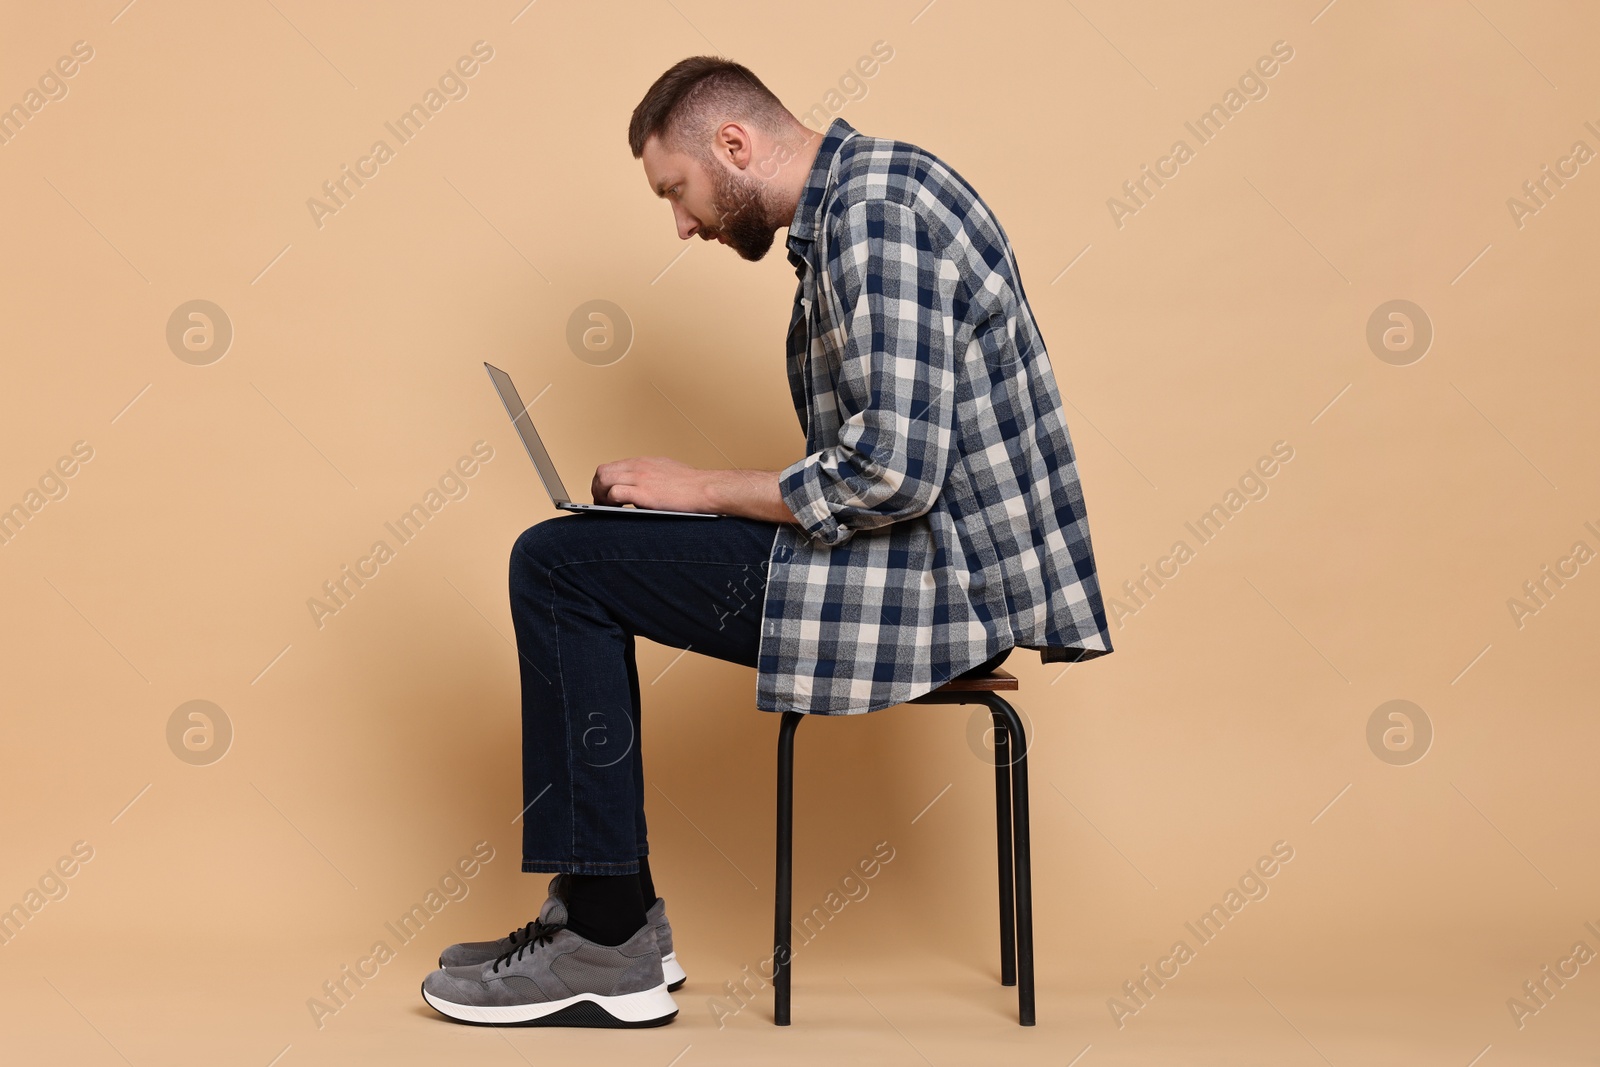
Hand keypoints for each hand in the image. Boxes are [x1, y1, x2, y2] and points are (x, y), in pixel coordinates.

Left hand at [591, 456, 713, 512]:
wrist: (706, 489)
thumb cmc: (692, 485)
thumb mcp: (667, 471)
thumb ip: (651, 475)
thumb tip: (641, 486)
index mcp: (644, 462)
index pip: (612, 466)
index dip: (603, 482)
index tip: (603, 494)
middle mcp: (639, 466)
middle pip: (602, 471)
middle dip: (596, 489)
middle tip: (600, 503)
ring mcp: (640, 478)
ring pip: (604, 480)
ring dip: (600, 496)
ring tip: (605, 508)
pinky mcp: (644, 493)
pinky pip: (615, 494)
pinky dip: (610, 502)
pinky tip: (615, 510)